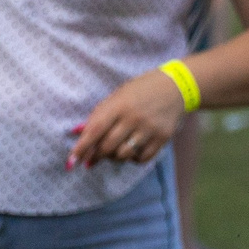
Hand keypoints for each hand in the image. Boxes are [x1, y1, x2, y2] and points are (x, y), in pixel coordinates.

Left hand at [69, 70, 188, 167]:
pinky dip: (133, 159)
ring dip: (114, 158)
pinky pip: (142, 158)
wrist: (177, 86)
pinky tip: (132, 151)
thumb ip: (99, 114)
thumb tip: (76, 132)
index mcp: (120, 105)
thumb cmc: (141, 90)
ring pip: (123, 155)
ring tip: (113, 152)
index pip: (95, 130)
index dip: (81, 147)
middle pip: (107, 147)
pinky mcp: (162, 137)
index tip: (71, 162)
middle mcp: (134, 117)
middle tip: (92, 159)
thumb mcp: (118, 95)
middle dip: (96, 156)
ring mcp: (150, 128)